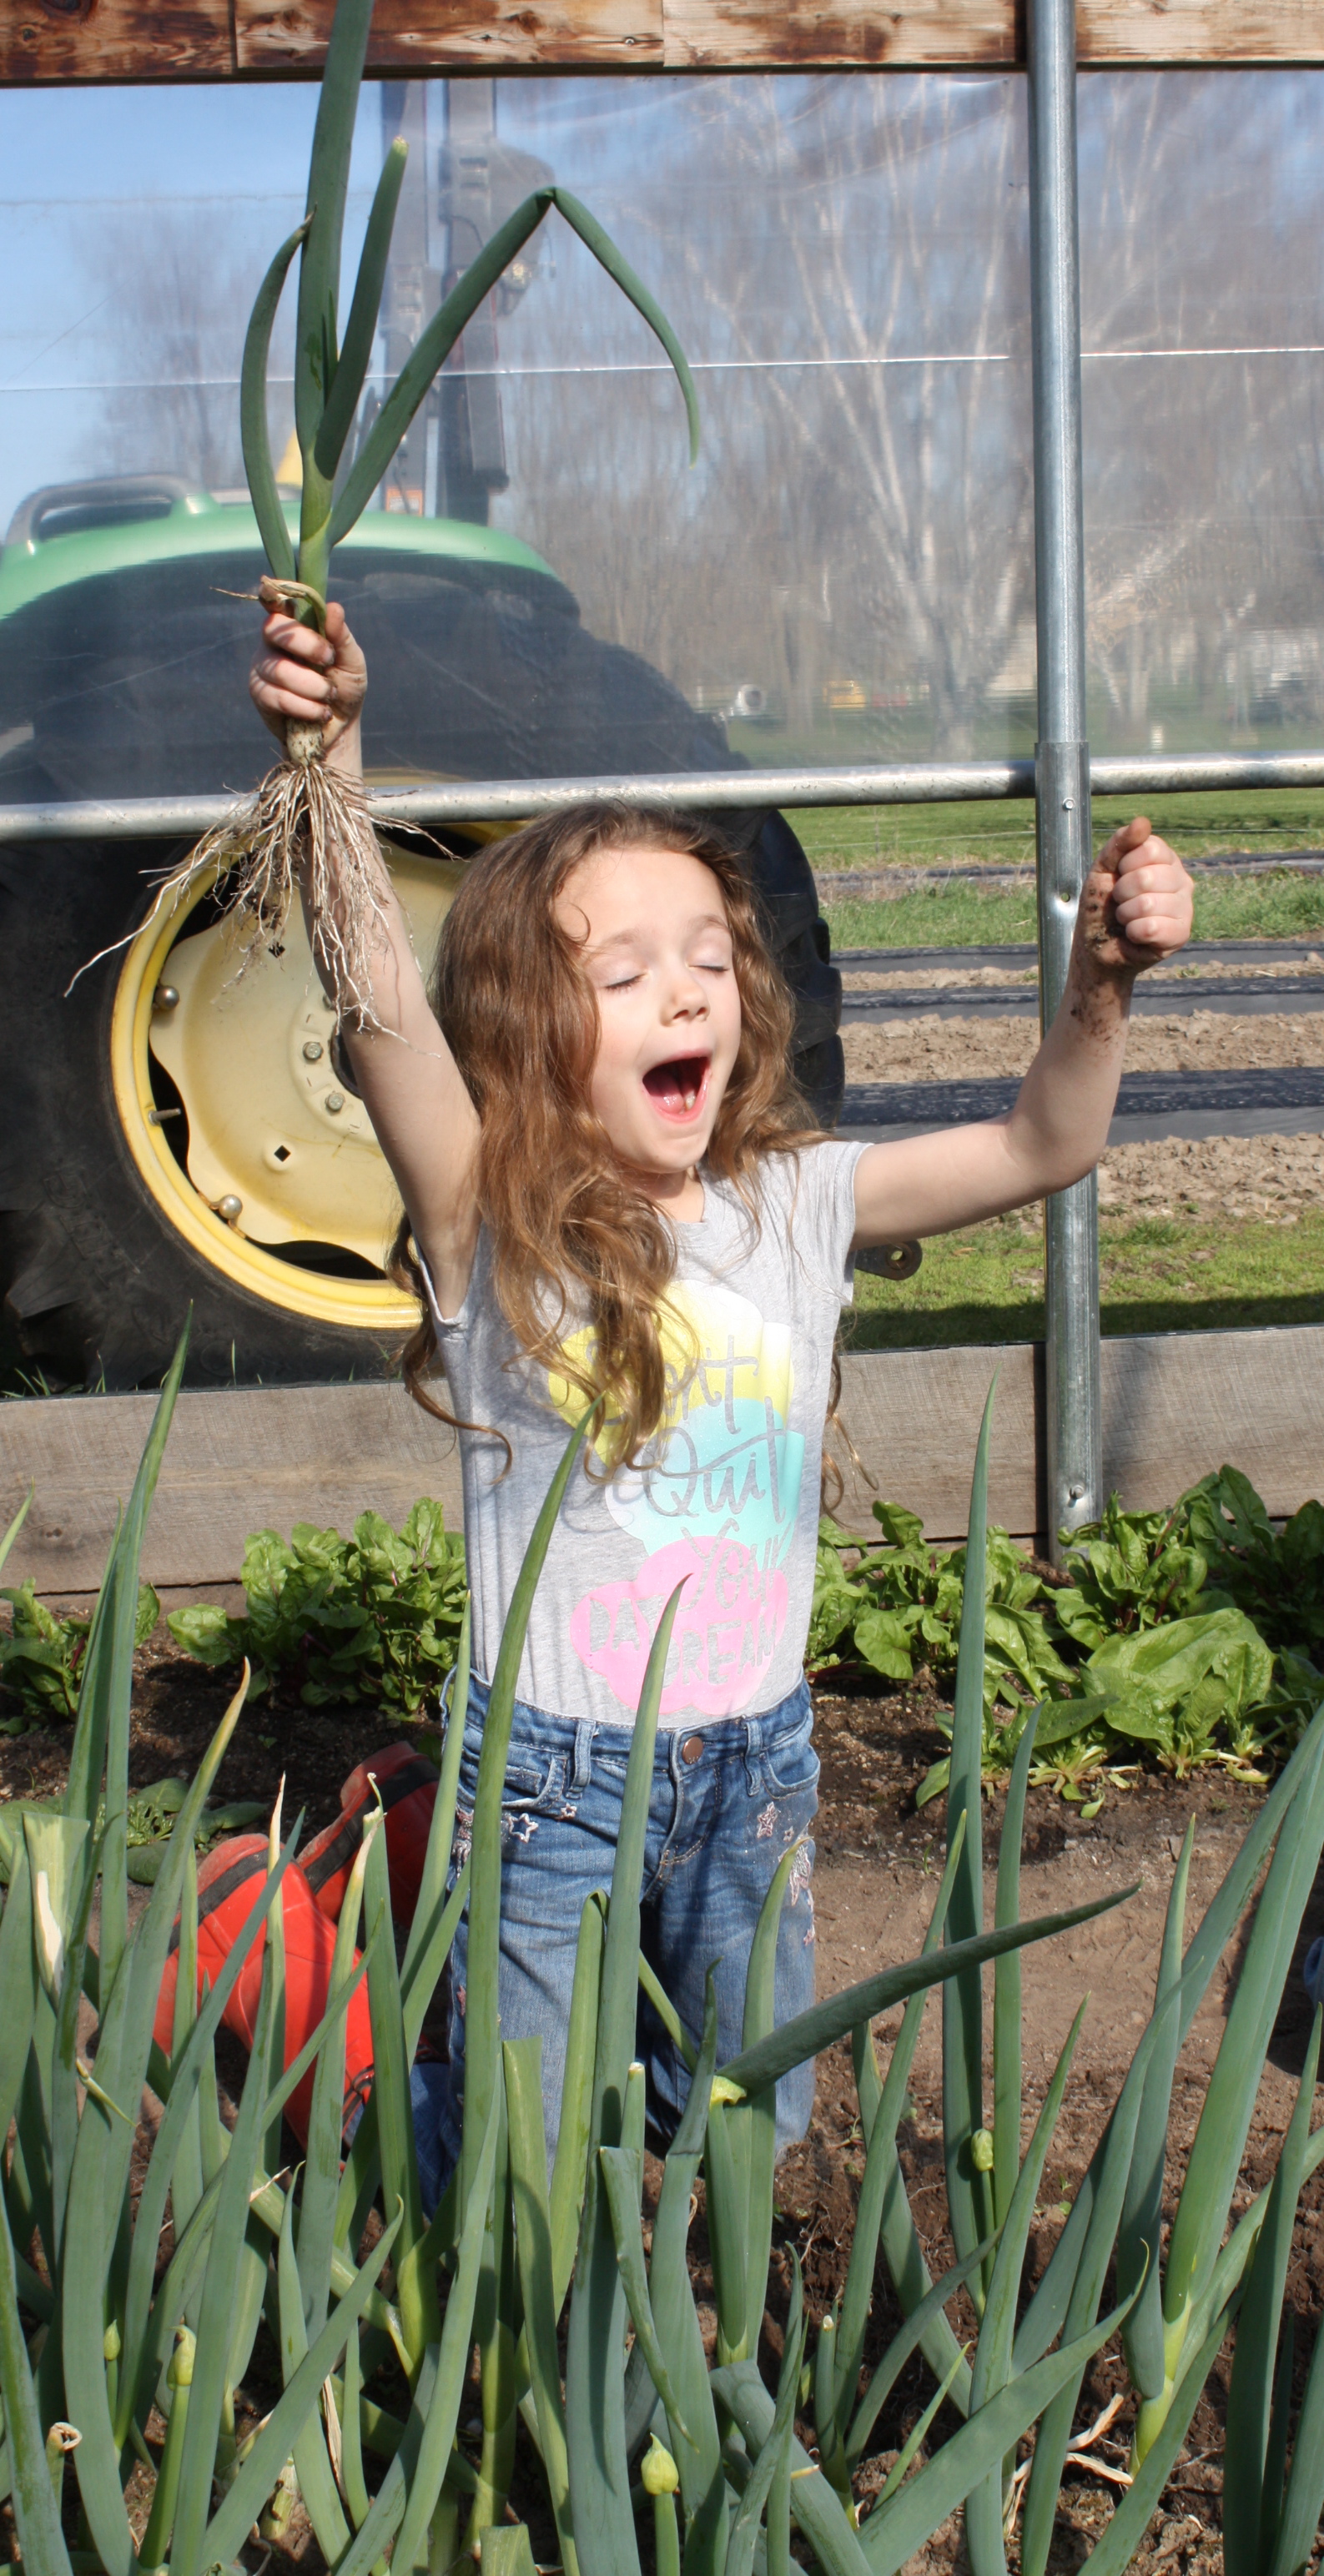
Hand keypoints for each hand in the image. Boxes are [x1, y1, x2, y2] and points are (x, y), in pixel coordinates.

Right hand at [249, 598, 366, 751]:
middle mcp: (272, 643)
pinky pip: (278, 697)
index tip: (273, 592)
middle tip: (329, 659)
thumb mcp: (351, 661)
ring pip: (280, 669)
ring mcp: (262, 668)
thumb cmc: (343, 687)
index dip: (271, 596)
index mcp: (294, 627)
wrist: (339, 726)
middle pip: (274, 629)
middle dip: (307, 644)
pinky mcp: (259, 694)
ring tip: (328, 696)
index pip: (275, 603)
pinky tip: (318, 712)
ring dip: (313, 686)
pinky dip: (305, 707)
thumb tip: (334, 607)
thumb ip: (341, 636)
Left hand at [1076, 815, 1193, 973]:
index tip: (1118, 877)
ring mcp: (1185, 907)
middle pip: (1147, 876)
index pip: (1150, 849)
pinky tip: (1136, 935)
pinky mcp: (1181, 934)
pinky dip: (1133, 933)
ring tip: (1128, 919)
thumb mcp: (1103, 869)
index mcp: (1165, 859)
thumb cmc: (1101, 905)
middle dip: (1122, 893)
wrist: (1096, 946)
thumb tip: (1143, 821)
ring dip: (1126, 915)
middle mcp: (1180, 879)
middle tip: (1121, 903)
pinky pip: (1152, 927)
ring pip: (1148, 903)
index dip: (1124, 865)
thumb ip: (1120, 844)